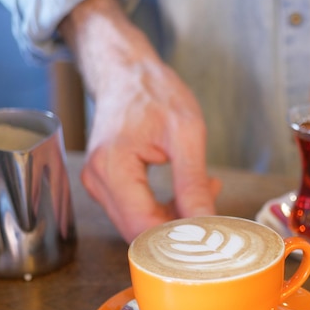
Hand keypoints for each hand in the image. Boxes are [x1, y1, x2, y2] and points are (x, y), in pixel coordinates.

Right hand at [60, 0, 219, 241]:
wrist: (127, 72)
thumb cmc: (155, 93)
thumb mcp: (186, 134)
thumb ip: (192, 184)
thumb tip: (204, 223)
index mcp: (113, 168)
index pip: (143, 227)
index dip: (179, 237)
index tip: (211, 230)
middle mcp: (98, 182)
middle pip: (140, 231)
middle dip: (180, 225)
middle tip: (211, 199)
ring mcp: (99, 185)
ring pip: (140, 224)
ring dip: (175, 217)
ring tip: (204, 187)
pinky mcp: (108, 184)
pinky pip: (137, 211)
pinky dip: (165, 208)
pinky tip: (187, 190)